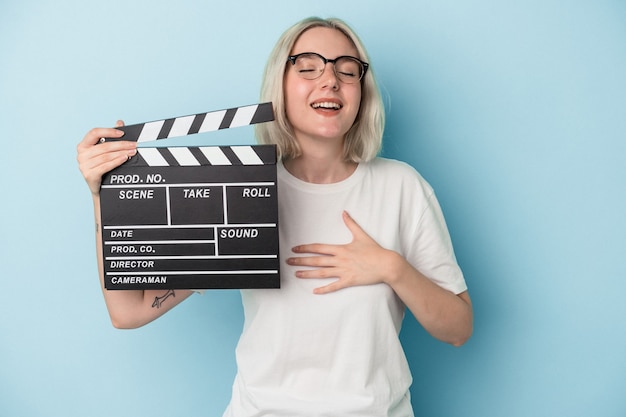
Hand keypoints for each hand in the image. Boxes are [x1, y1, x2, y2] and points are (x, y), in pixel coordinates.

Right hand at [76, 120, 136, 194]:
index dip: (108, 131)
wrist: (101, 189)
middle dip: (121, 145)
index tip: (122, 133)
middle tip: (134, 145)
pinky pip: (105, 166)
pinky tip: (125, 158)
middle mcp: (81, 154)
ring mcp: (83, 165)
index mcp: (83, 145)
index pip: (94, 132)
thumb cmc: (102, 167)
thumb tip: (119, 122)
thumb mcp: (106, 151)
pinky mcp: (89, 175)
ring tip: (133, 152)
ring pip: (106, 156)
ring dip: (122, 153)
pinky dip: (116, 161)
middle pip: (104, 146)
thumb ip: (111, 137)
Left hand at [287, 211, 401, 293]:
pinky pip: (334, 286)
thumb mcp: (361, 235)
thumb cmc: (374, 250)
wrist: (386, 264)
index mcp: (341, 249)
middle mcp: (340, 260)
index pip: (319, 248)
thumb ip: (351, 224)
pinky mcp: (349, 281)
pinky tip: (315, 291)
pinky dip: (324, 289)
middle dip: (301, 261)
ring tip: (297, 274)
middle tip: (289, 262)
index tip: (295, 248)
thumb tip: (344, 213)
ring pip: (322, 273)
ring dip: (308, 274)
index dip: (306, 248)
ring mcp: (344, 271)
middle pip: (317, 260)